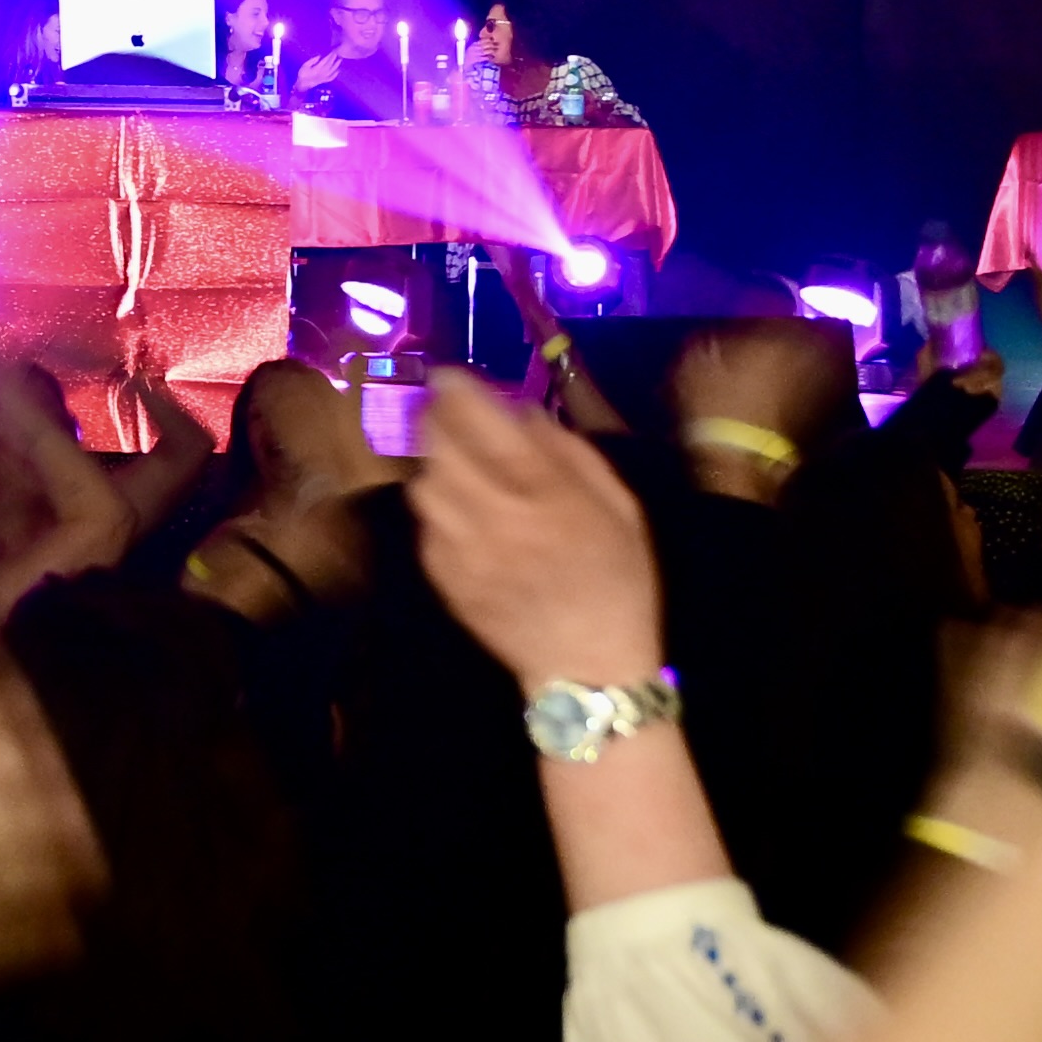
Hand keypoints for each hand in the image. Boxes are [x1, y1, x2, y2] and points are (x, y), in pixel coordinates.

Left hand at [413, 373, 663, 688]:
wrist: (588, 667)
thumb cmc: (616, 580)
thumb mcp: (618, 507)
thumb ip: (570, 453)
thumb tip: (522, 410)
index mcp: (545, 495)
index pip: (485, 424)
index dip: (459, 390)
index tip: (450, 374)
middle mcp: (495, 518)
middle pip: (439, 448)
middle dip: (436, 419)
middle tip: (443, 408)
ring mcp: (462, 552)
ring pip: (423, 485)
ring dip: (433, 463)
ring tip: (453, 460)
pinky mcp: (444, 580)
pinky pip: (424, 526)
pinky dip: (435, 507)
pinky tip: (459, 509)